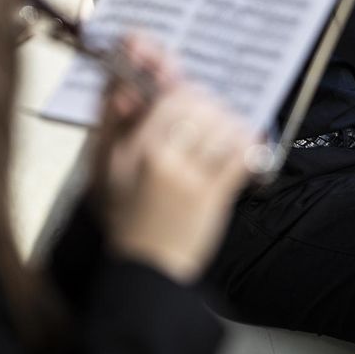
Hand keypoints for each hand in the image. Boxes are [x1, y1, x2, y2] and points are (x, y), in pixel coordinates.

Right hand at [97, 80, 256, 284]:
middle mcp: (162, 159)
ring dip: (230, 123)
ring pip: (222, 127)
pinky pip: (239, 157)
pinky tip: (244, 148)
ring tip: (227, 131)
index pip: (169, 96)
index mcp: (135, 148)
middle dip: (210, 104)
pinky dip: (247, 146)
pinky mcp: (212, 197)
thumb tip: (126, 89)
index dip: (184, 87)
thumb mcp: (107, 165)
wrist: (144, 266)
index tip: (191, 92)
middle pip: (198, 106)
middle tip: (211, 112)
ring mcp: (189, 178)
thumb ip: (113, 121)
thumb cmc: (126, 214)